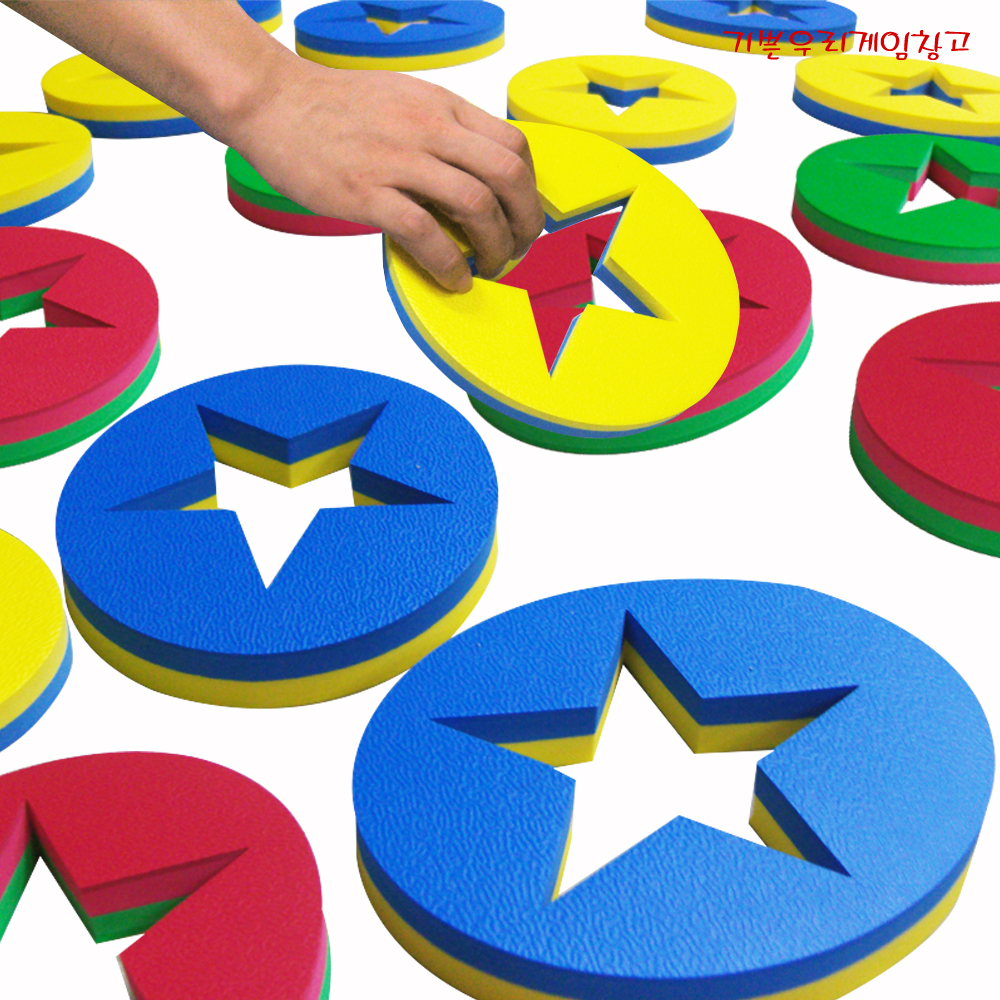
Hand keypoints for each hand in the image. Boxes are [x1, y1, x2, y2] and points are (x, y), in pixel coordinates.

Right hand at [234, 57, 544, 290]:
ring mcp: (398, 160)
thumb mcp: (405, 101)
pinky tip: (454, 279)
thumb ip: (444, 131)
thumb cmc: (336, 108)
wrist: (274, 103)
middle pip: (507, 175)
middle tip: (518, 249)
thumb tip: (478, 174)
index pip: (514, 144)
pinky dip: (449, 264)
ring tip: (489, 266)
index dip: (530, 188)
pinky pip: (426, 235)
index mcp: (441, 106)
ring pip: (475, 205)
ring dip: (494, 246)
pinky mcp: (367, 193)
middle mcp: (428, 128)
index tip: (523, 215)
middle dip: (524, 221)